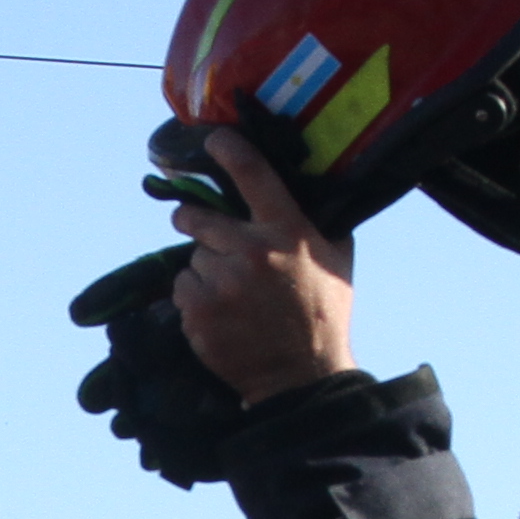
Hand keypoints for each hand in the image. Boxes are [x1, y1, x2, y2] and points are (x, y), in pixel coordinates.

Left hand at [162, 128, 360, 403]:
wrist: (302, 378)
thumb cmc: (324, 314)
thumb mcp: (338, 258)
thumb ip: (320, 219)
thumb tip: (314, 181)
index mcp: (288, 231)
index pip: (252, 173)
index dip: (228, 149)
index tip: (213, 140)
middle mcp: (253, 251)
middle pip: (198, 216)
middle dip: (193, 220)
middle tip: (198, 227)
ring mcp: (222, 283)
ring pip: (193, 257)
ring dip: (204, 269)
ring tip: (231, 293)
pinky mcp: (198, 312)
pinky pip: (182, 287)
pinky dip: (194, 297)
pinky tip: (220, 313)